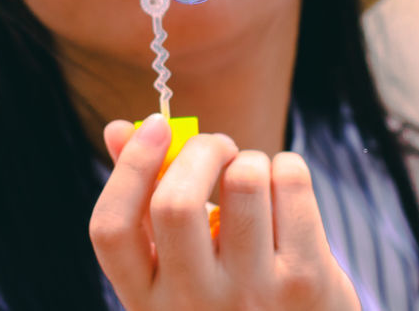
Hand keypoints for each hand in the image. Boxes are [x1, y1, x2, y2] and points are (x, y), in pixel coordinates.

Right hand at [90, 114, 361, 310]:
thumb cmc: (231, 296)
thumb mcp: (179, 267)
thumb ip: (146, 204)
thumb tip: (119, 130)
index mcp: (147, 301)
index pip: (111, 228)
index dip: (129, 166)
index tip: (155, 126)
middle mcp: (193, 304)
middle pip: (175, 203)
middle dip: (200, 149)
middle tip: (218, 147)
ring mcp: (252, 295)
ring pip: (244, 180)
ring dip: (249, 159)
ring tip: (254, 180)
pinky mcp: (306, 280)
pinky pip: (290, 182)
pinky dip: (286, 167)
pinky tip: (284, 193)